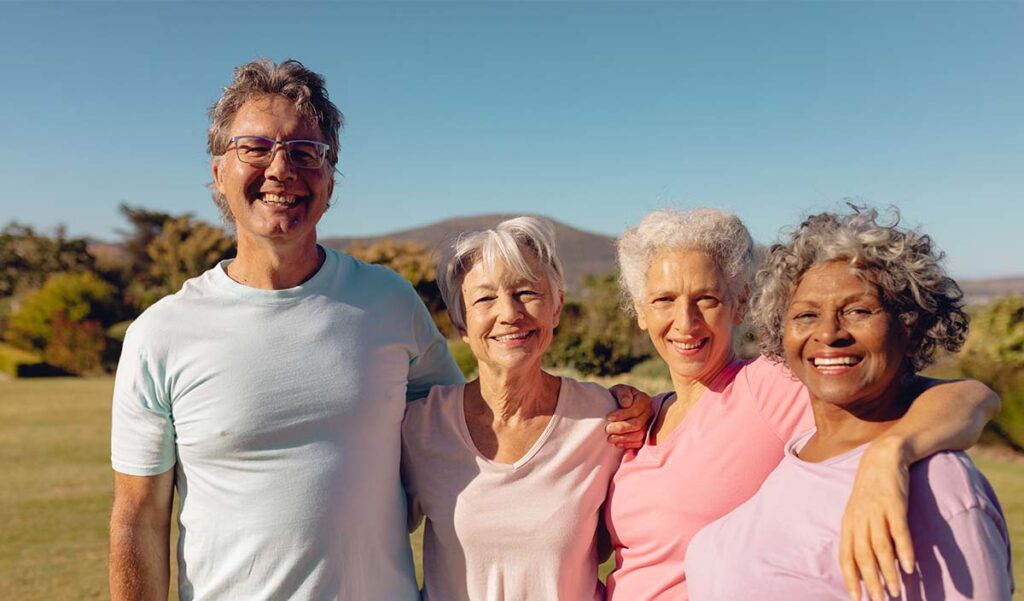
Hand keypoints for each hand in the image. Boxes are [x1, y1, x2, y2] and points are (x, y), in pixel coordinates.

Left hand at [605, 384, 652, 448]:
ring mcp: (648, 425)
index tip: (608, 417)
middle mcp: (649, 413)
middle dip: (621, 428)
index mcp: (644, 400)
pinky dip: (628, 444)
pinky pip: (639, 443)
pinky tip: (617, 443)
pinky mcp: (645, 435)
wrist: (618, 405)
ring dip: (623, 438)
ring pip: (639, 435)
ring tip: (610, 438)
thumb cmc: (618, 396)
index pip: (635, 410)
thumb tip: (626, 404)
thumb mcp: (619, 390)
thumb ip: (622, 393)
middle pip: (637, 424)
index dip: (622, 415)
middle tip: (608, 429)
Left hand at [840, 435, 913, 600]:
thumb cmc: (872, 490)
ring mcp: (876, 511)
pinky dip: (903, 549)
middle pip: (862, 556)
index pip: (846, 556)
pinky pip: (899, 530)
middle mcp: (859, 519)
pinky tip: (909, 566)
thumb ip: (861, 536)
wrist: (883, 457)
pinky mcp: (894, 504)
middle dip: (871, 582)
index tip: (856, 599)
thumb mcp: (859, 512)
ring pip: (880, 547)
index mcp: (849, 524)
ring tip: (896, 591)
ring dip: (888, 571)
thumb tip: (866, 564)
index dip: (850, 578)